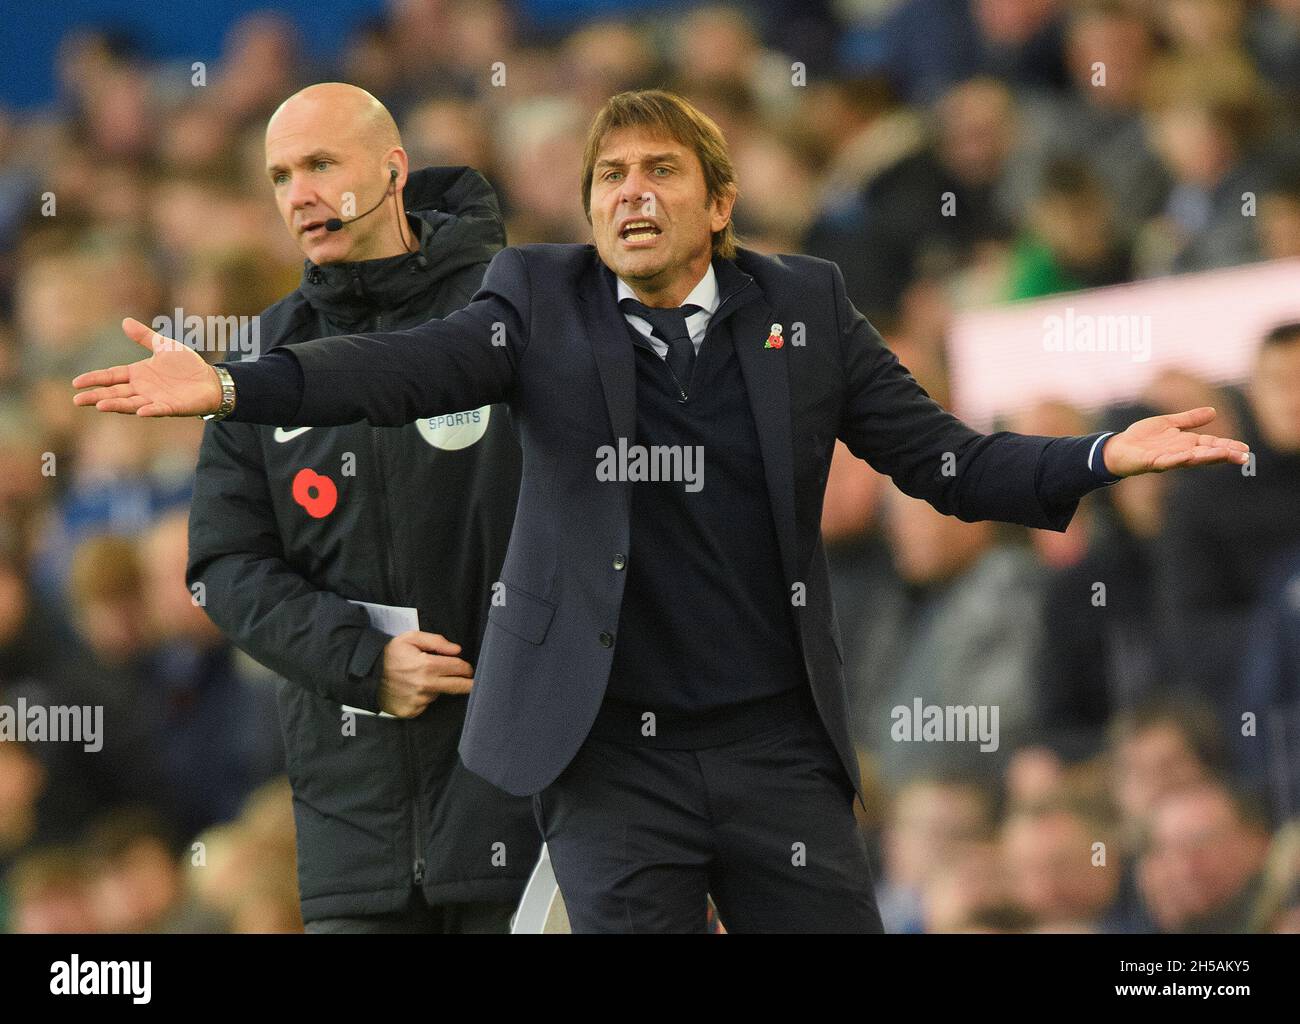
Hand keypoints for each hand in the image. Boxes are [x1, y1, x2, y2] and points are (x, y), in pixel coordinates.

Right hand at [72, 318, 221, 416]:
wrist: (210, 380)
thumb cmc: (187, 365)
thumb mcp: (164, 347)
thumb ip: (145, 337)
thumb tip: (125, 321)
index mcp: (138, 374)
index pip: (111, 376)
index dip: (95, 379)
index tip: (76, 383)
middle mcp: (143, 389)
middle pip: (116, 393)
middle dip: (97, 397)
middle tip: (77, 401)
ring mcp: (156, 399)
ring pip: (132, 403)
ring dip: (117, 405)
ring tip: (100, 405)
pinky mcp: (172, 407)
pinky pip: (159, 409)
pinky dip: (150, 410)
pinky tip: (141, 411)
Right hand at [377, 631, 473, 718]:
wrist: (368, 676)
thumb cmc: (390, 655)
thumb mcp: (411, 638)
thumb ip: (437, 641)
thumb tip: (457, 650)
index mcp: (427, 665)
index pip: (459, 667)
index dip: (466, 667)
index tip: (467, 668)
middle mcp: (425, 685)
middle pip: (459, 687)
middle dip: (468, 683)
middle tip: (471, 681)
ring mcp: (419, 700)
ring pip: (440, 694)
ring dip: (438, 688)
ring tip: (422, 679)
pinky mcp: (412, 711)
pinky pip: (426, 705)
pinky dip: (424, 698)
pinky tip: (414, 690)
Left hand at [1102, 406, 1249, 476]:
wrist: (1118, 447)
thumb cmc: (1142, 438)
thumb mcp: (1169, 424)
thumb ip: (1189, 419)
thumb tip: (1214, 411)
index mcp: (1185, 443)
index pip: (1211, 445)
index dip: (1227, 446)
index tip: (1245, 449)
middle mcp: (1179, 453)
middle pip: (1205, 454)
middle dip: (1224, 455)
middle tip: (1243, 457)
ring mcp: (1167, 459)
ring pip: (1190, 459)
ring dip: (1207, 457)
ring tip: (1224, 455)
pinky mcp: (1151, 462)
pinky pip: (1167, 461)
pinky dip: (1178, 459)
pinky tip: (1189, 456)